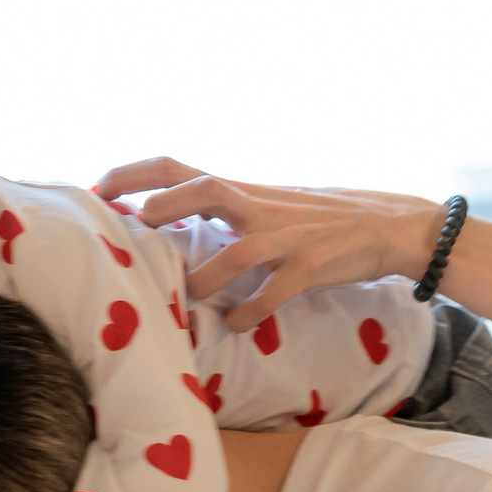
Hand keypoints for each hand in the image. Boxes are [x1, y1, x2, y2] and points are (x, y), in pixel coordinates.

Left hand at [94, 156, 444, 329]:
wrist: (390, 225)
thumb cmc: (325, 219)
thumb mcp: (273, 204)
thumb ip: (230, 211)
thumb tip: (181, 223)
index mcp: (246, 191)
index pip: (181, 167)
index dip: (137, 172)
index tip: (100, 186)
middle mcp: (261, 207)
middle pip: (203, 189)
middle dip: (162, 205)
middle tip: (133, 225)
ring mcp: (287, 237)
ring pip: (236, 250)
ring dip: (205, 277)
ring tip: (187, 298)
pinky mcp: (312, 266)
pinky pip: (274, 292)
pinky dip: (249, 311)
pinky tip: (236, 323)